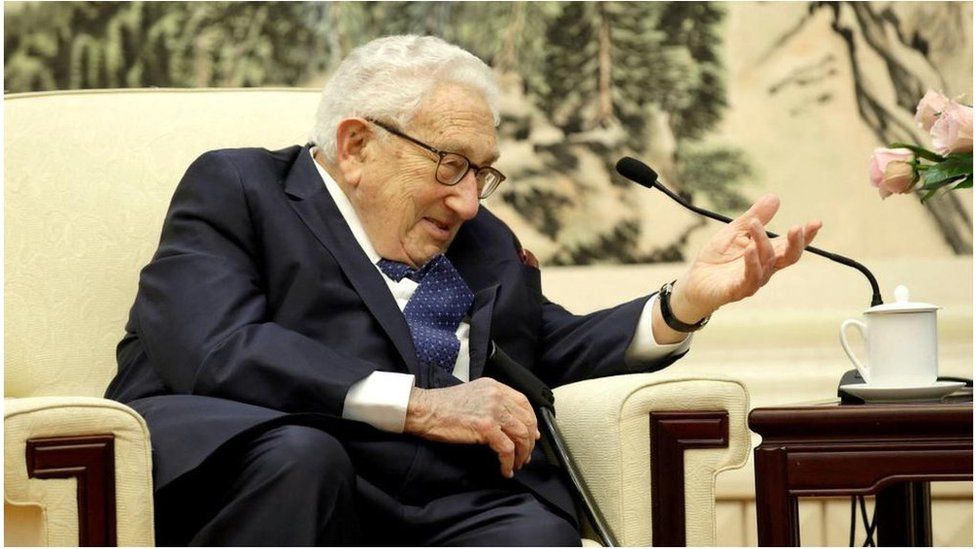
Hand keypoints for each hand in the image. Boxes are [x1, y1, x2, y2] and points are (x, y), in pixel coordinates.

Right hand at [403, 378, 539, 478]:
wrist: (425, 410)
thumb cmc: (442, 406)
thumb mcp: (473, 395)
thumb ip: (492, 403)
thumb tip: (509, 423)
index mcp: (494, 387)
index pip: (524, 402)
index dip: (532, 421)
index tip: (532, 435)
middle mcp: (497, 396)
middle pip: (526, 420)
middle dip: (529, 442)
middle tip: (526, 455)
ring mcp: (492, 411)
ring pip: (521, 435)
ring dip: (522, 454)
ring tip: (516, 464)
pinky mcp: (486, 427)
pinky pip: (506, 448)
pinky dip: (508, 462)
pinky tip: (505, 469)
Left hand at [670, 194, 821, 321]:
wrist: (695, 281)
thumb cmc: (717, 258)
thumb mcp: (735, 232)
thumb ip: (754, 217)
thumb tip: (774, 197)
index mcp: (768, 253)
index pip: (791, 244)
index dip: (805, 236)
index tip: (817, 222)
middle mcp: (766, 268)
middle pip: (789, 257)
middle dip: (796, 243)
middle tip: (796, 227)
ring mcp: (753, 280)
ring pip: (767, 263)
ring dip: (763, 243)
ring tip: (754, 226)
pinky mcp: (738, 290)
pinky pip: (750, 278)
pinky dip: (751, 263)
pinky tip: (749, 250)